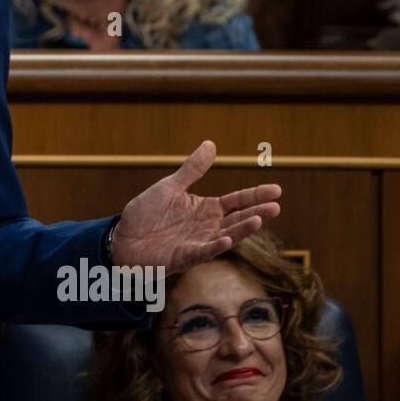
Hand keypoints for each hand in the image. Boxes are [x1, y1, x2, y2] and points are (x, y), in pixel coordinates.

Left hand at [113, 140, 280, 273]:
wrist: (123, 238)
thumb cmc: (147, 214)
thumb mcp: (170, 187)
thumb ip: (192, 169)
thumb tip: (211, 143)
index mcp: (206, 209)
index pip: (236, 201)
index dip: (255, 195)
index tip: (276, 189)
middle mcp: (207, 227)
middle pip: (237, 219)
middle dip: (256, 212)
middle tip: (276, 206)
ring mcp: (198, 243)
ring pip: (226, 236)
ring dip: (242, 229)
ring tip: (258, 219)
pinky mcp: (184, 257)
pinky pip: (203, 252)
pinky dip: (215, 246)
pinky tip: (227, 239)